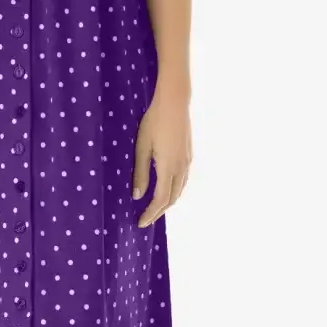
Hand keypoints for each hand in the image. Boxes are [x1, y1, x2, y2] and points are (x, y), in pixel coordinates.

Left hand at [132, 80, 191, 227]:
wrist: (175, 102)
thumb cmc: (153, 122)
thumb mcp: (142, 147)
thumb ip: (141, 173)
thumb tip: (137, 196)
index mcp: (168, 167)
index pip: (160, 199)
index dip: (151, 213)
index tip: (140, 223)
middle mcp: (181, 168)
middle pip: (172, 198)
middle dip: (159, 212)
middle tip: (145, 220)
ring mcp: (188, 162)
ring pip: (180, 190)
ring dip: (168, 202)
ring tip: (154, 209)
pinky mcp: (189, 155)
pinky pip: (183, 181)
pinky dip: (174, 191)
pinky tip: (167, 190)